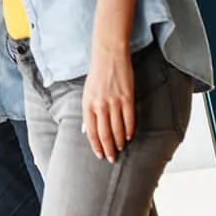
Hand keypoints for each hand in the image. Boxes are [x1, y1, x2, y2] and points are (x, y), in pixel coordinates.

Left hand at [82, 47, 134, 162]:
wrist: (109, 56)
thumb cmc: (97, 75)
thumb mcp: (86, 93)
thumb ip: (87, 112)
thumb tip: (85, 129)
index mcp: (87, 104)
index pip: (90, 131)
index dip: (95, 145)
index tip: (99, 154)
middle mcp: (100, 105)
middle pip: (104, 133)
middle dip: (108, 148)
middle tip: (111, 158)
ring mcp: (114, 102)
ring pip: (117, 129)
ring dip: (119, 141)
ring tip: (121, 148)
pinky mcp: (127, 98)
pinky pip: (129, 119)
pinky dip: (129, 130)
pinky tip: (129, 136)